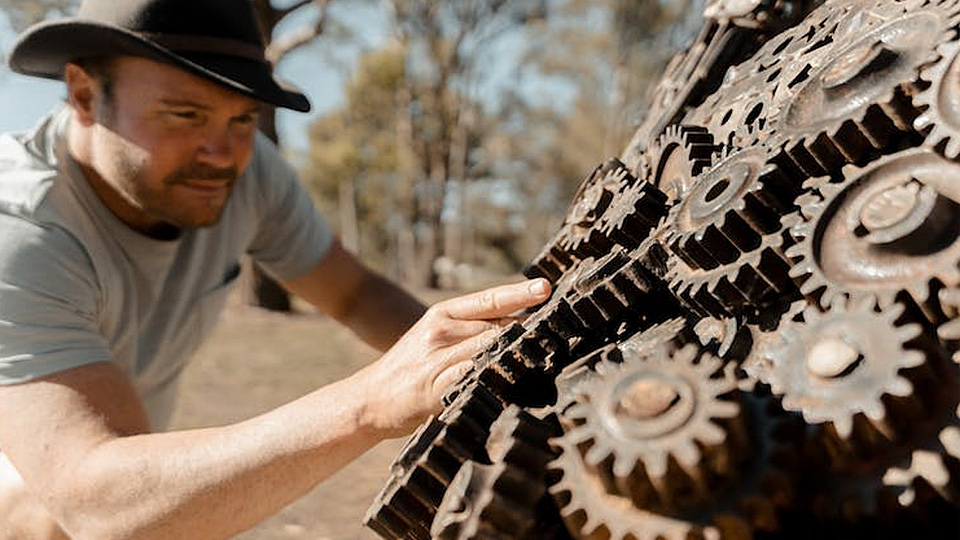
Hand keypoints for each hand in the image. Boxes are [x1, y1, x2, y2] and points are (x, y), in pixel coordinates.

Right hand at [355, 278, 550, 437]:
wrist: (369, 399)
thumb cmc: (412, 369)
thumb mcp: (436, 338)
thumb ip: (473, 331)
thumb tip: (521, 326)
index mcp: (442, 314)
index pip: (489, 298)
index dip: (520, 293)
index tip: (546, 287)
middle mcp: (440, 331)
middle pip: (499, 327)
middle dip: (529, 333)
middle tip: (560, 334)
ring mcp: (437, 359)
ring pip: (491, 350)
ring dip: (520, 355)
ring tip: (546, 357)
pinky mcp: (436, 387)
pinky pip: (477, 378)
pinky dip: (499, 378)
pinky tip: (517, 381)